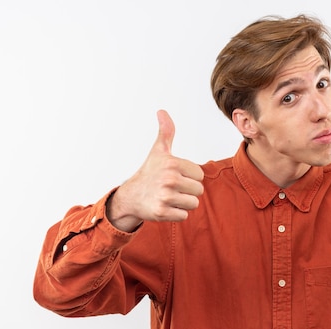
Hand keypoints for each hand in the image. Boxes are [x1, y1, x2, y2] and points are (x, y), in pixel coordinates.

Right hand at [107, 110, 204, 230]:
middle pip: (198, 190)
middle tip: (172, 188)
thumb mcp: (158, 151)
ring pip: (193, 203)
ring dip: (183, 203)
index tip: (175, 176)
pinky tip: (165, 206)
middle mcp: (169, 179)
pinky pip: (184, 215)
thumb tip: (162, 111)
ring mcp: (165, 197)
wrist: (130, 196)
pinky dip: (176, 213)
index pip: (200, 175)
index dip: (190, 176)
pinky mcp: (162, 212)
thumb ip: (166, 132)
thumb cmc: (149, 172)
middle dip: (188, 191)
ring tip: (169, 197)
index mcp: (172, 163)